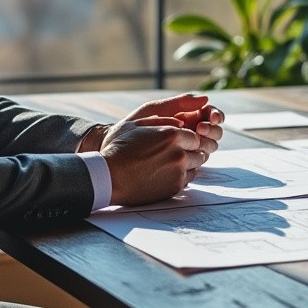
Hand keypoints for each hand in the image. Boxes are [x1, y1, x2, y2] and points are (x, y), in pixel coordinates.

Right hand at [101, 93, 223, 205]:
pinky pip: (187, 179)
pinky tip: (165, 172)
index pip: (195, 136)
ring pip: (195, 165)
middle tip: (173, 152)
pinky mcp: (174, 187)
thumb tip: (183, 122)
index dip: (187, 138)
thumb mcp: (138, 123)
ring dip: (187, 163)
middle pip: (199, 151)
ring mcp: (178, 172)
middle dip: (190, 150)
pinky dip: (181, 175)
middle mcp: (179, 153)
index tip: (176, 141)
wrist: (108, 176)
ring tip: (168, 162)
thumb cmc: (119, 148)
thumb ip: (164, 119)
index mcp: (172, 135)